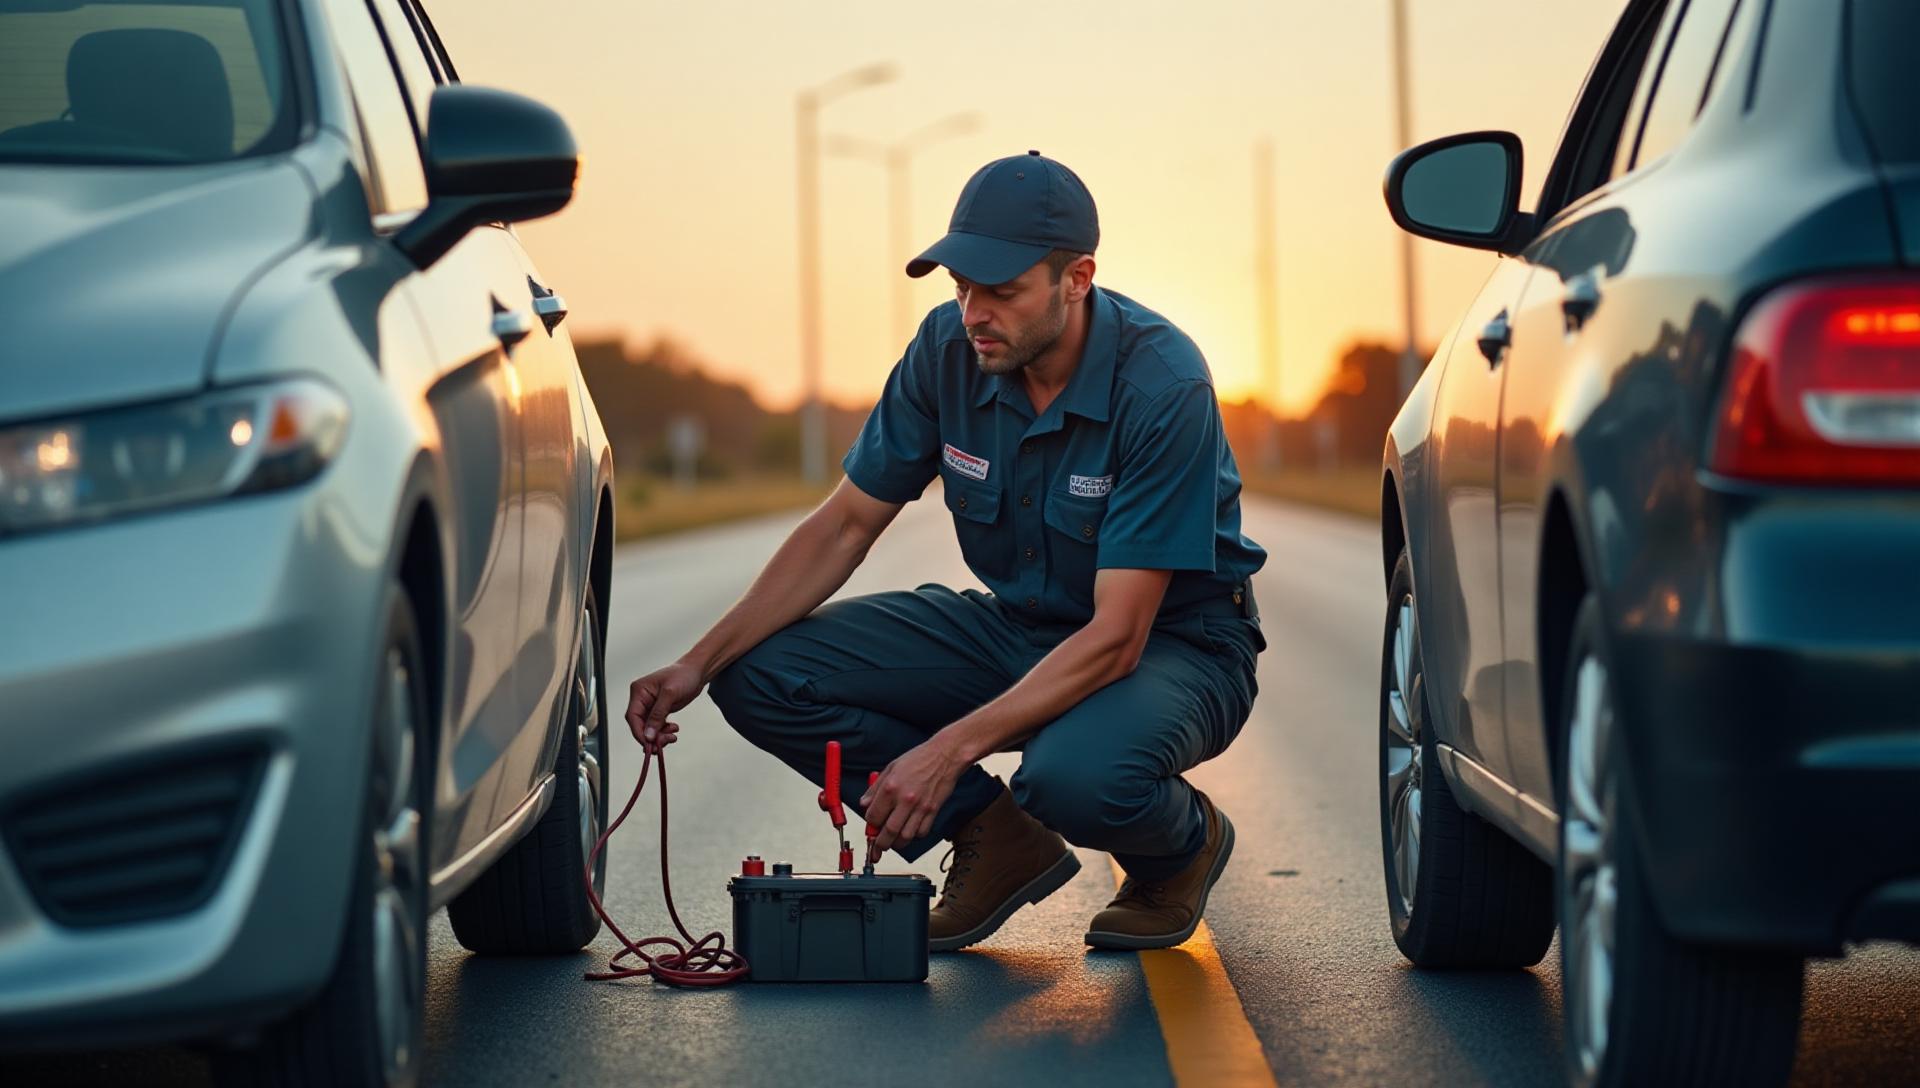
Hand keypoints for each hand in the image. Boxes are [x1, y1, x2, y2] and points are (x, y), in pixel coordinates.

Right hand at [625, 661, 703, 754]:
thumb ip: (658, 715)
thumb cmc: (684, 675)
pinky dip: (664, 731)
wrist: (697, 672)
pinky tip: (674, 729)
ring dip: (659, 736)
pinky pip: (656, 726)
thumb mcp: (670, 694)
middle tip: (663, 743)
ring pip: (648, 728)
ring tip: (673, 736)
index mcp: (639, 691)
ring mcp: (650, 706)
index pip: (632, 716)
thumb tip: (648, 735)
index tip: (648, 744)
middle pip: (639, 725)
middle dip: (650, 736)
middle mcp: (642, 699)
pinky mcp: (659, 710)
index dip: (639, 732)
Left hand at [859, 736, 968, 852]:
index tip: (871, 826)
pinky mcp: (933, 811)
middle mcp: (905, 800)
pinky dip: (914, 836)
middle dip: (880, 845)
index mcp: (890, 788)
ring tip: (892, 841)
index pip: (873, 816)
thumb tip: (864, 804)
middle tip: (877, 848)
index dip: (870, 824)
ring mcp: (920, 807)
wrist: (945, 756)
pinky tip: (910, 830)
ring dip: (897, 843)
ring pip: (905, 837)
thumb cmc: (919, 759)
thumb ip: (875, 788)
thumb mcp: (891, 768)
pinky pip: (921, 832)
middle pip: (888, 832)